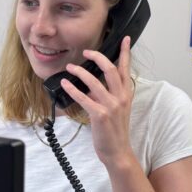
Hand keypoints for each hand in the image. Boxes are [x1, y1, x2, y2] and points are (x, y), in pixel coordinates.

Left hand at [61, 36, 135, 168]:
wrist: (118, 152)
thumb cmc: (115, 131)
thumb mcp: (118, 109)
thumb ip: (108, 94)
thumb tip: (92, 84)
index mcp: (126, 94)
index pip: (126, 69)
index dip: (125, 53)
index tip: (124, 39)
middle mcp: (121, 97)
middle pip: (110, 69)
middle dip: (97, 57)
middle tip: (86, 52)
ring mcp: (111, 106)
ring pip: (94, 81)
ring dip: (80, 72)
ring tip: (70, 67)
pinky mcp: (99, 115)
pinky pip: (83, 97)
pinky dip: (72, 89)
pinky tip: (65, 84)